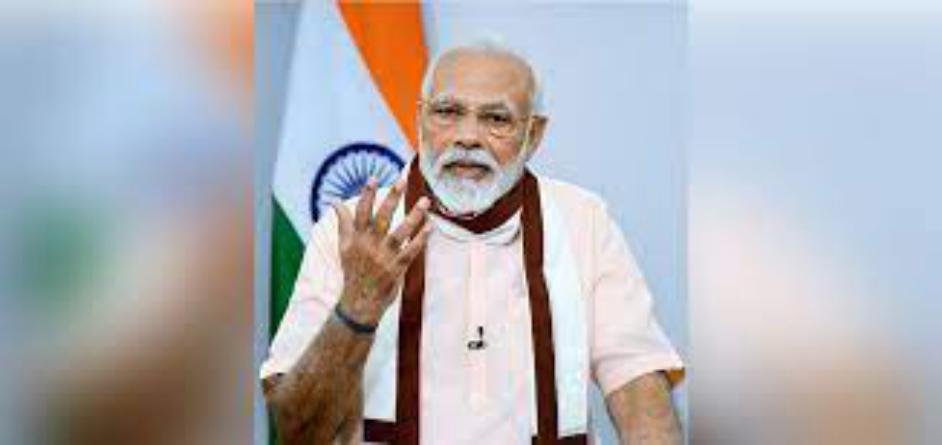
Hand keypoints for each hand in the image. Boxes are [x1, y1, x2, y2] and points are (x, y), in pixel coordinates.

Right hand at [332, 177, 431, 325]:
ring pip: (400, 232)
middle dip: (391, 198)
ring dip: (414, 216)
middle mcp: (369, 245)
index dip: (367, 195)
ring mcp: (384, 257)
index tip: (374, 178)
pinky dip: (421, 239)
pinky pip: (411, 251)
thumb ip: (343, 223)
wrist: (358, 302)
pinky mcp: (396, 268)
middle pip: (382, 217)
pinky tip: (430, 227)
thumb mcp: (344, 246)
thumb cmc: (352, 271)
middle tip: (401, 180)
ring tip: (424, 201)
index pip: (361, 212)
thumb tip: (334, 202)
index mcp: (356, 238)